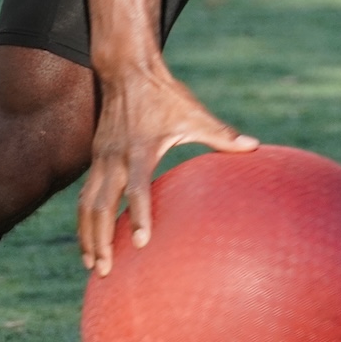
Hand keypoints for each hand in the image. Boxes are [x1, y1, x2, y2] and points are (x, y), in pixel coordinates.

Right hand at [78, 66, 256, 274]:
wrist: (126, 71)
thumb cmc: (164, 95)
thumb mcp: (193, 113)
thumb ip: (221, 134)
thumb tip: (254, 147)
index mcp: (139, 150)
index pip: (137, 190)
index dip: (139, 216)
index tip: (141, 242)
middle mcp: (114, 158)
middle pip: (100, 206)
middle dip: (100, 240)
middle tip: (105, 270)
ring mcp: (101, 160)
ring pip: (87, 205)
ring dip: (87, 236)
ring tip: (92, 265)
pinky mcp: (96, 159)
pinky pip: (86, 196)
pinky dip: (86, 220)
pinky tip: (91, 241)